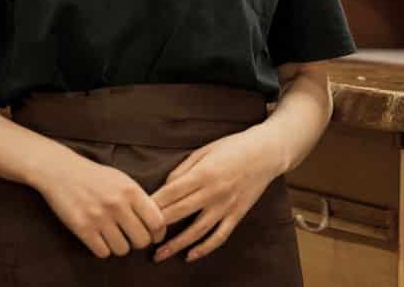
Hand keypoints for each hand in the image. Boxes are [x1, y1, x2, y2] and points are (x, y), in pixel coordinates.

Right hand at [29, 148, 167, 258]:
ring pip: (123, 249)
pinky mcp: (82, 228)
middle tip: (133, 237)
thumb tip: (157, 222)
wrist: (62, 172)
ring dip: (121, 246)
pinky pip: (103, 252)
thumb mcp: (123, 180)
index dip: (159, 233)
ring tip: (116, 237)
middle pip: (142, 240)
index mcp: (131, 191)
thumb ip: (140, 199)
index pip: (157, 222)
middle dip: (140, 242)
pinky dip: (103, 249)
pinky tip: (101, 239)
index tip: (155, 235)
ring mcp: (99, 217)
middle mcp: (117, 204)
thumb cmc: (96, 177)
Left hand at [149, 127, 284, 262]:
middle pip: (179, 213)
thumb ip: (184, 169)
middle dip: (157, 226)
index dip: (151, 204)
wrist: (267, 153)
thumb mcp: (205, 150)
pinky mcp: (237, 214)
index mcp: (203, 173)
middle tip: (140, 236)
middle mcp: (213, 191)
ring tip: (159, 255)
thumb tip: (165, 187)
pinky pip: (219, 236)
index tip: (136, 213)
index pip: (171, 193)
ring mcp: (226, 205)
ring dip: (176, 245)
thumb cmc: (234, 147)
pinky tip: (190, 256)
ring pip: (197, 231)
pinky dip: (204, 248)